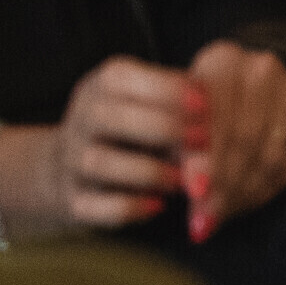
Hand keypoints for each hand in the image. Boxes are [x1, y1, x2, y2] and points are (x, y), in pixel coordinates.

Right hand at [1, 55, 194, 235]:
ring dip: (149, 171)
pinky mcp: (74, 199)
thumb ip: (174, 100)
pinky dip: (131, 207)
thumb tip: (213, 97)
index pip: (120, 77)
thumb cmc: (130, 127)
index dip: (165, 89)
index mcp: (98, 86)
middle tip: (202, 141)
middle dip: (162, 128)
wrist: (74, 166)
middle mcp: (80, 119)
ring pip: (100, 162)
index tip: (204, 105)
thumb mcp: (145, 101)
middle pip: (109, 117)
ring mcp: (72, 160)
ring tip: (184, 180)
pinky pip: (95, 205)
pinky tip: (158, 206)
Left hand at [179, 41, 285, 239]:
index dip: (203, 158)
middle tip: (204, 217)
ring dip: (243, 192)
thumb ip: (181, 147)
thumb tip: (193, 193)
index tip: (193, 193)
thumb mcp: (183, 115)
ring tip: (220, 215)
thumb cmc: (205, 106)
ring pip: (269, 154)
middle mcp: (262, 69)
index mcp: (223, 59)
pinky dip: (268, 189)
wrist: (260, 86)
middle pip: (243, 137)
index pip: (213, 114)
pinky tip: (247, 202)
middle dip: (222, 184)